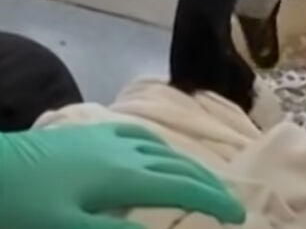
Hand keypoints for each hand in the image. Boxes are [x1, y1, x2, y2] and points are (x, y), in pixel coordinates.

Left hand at [0, 122, 245, 227]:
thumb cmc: (25, 206)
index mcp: (124, 175)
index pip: (181, 188)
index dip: (213, 200)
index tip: (238, 214)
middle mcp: (125, 150)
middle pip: (178, 165)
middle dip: (207, 183)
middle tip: (229, 203)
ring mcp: (108, 136)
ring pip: (161, 148)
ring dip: (186, 164)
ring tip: (200, 180)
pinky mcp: (91, 131)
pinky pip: (137, 135)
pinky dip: (158, 147)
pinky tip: (154, 152)